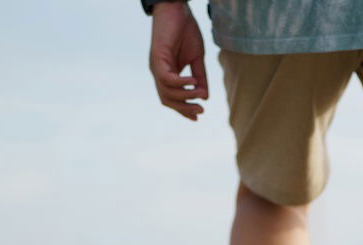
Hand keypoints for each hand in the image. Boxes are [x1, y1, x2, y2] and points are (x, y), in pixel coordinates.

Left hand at [149, 2, 208, 120]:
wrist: (177, 9)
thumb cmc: (185, 31)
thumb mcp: (197, 58)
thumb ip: (200, 77)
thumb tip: (206, 96)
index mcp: (167, 74)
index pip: (172, 98)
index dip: (184, 110)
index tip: (199, 116)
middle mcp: (159, 73)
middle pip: (167, 100)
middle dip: (184, 108)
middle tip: (201, 110)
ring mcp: (156, 66)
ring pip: (166, 92)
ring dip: (185, 96)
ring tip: (201, 92)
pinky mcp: (157, 57)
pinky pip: (167, 78)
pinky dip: (181, 83)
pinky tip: (193, 81)